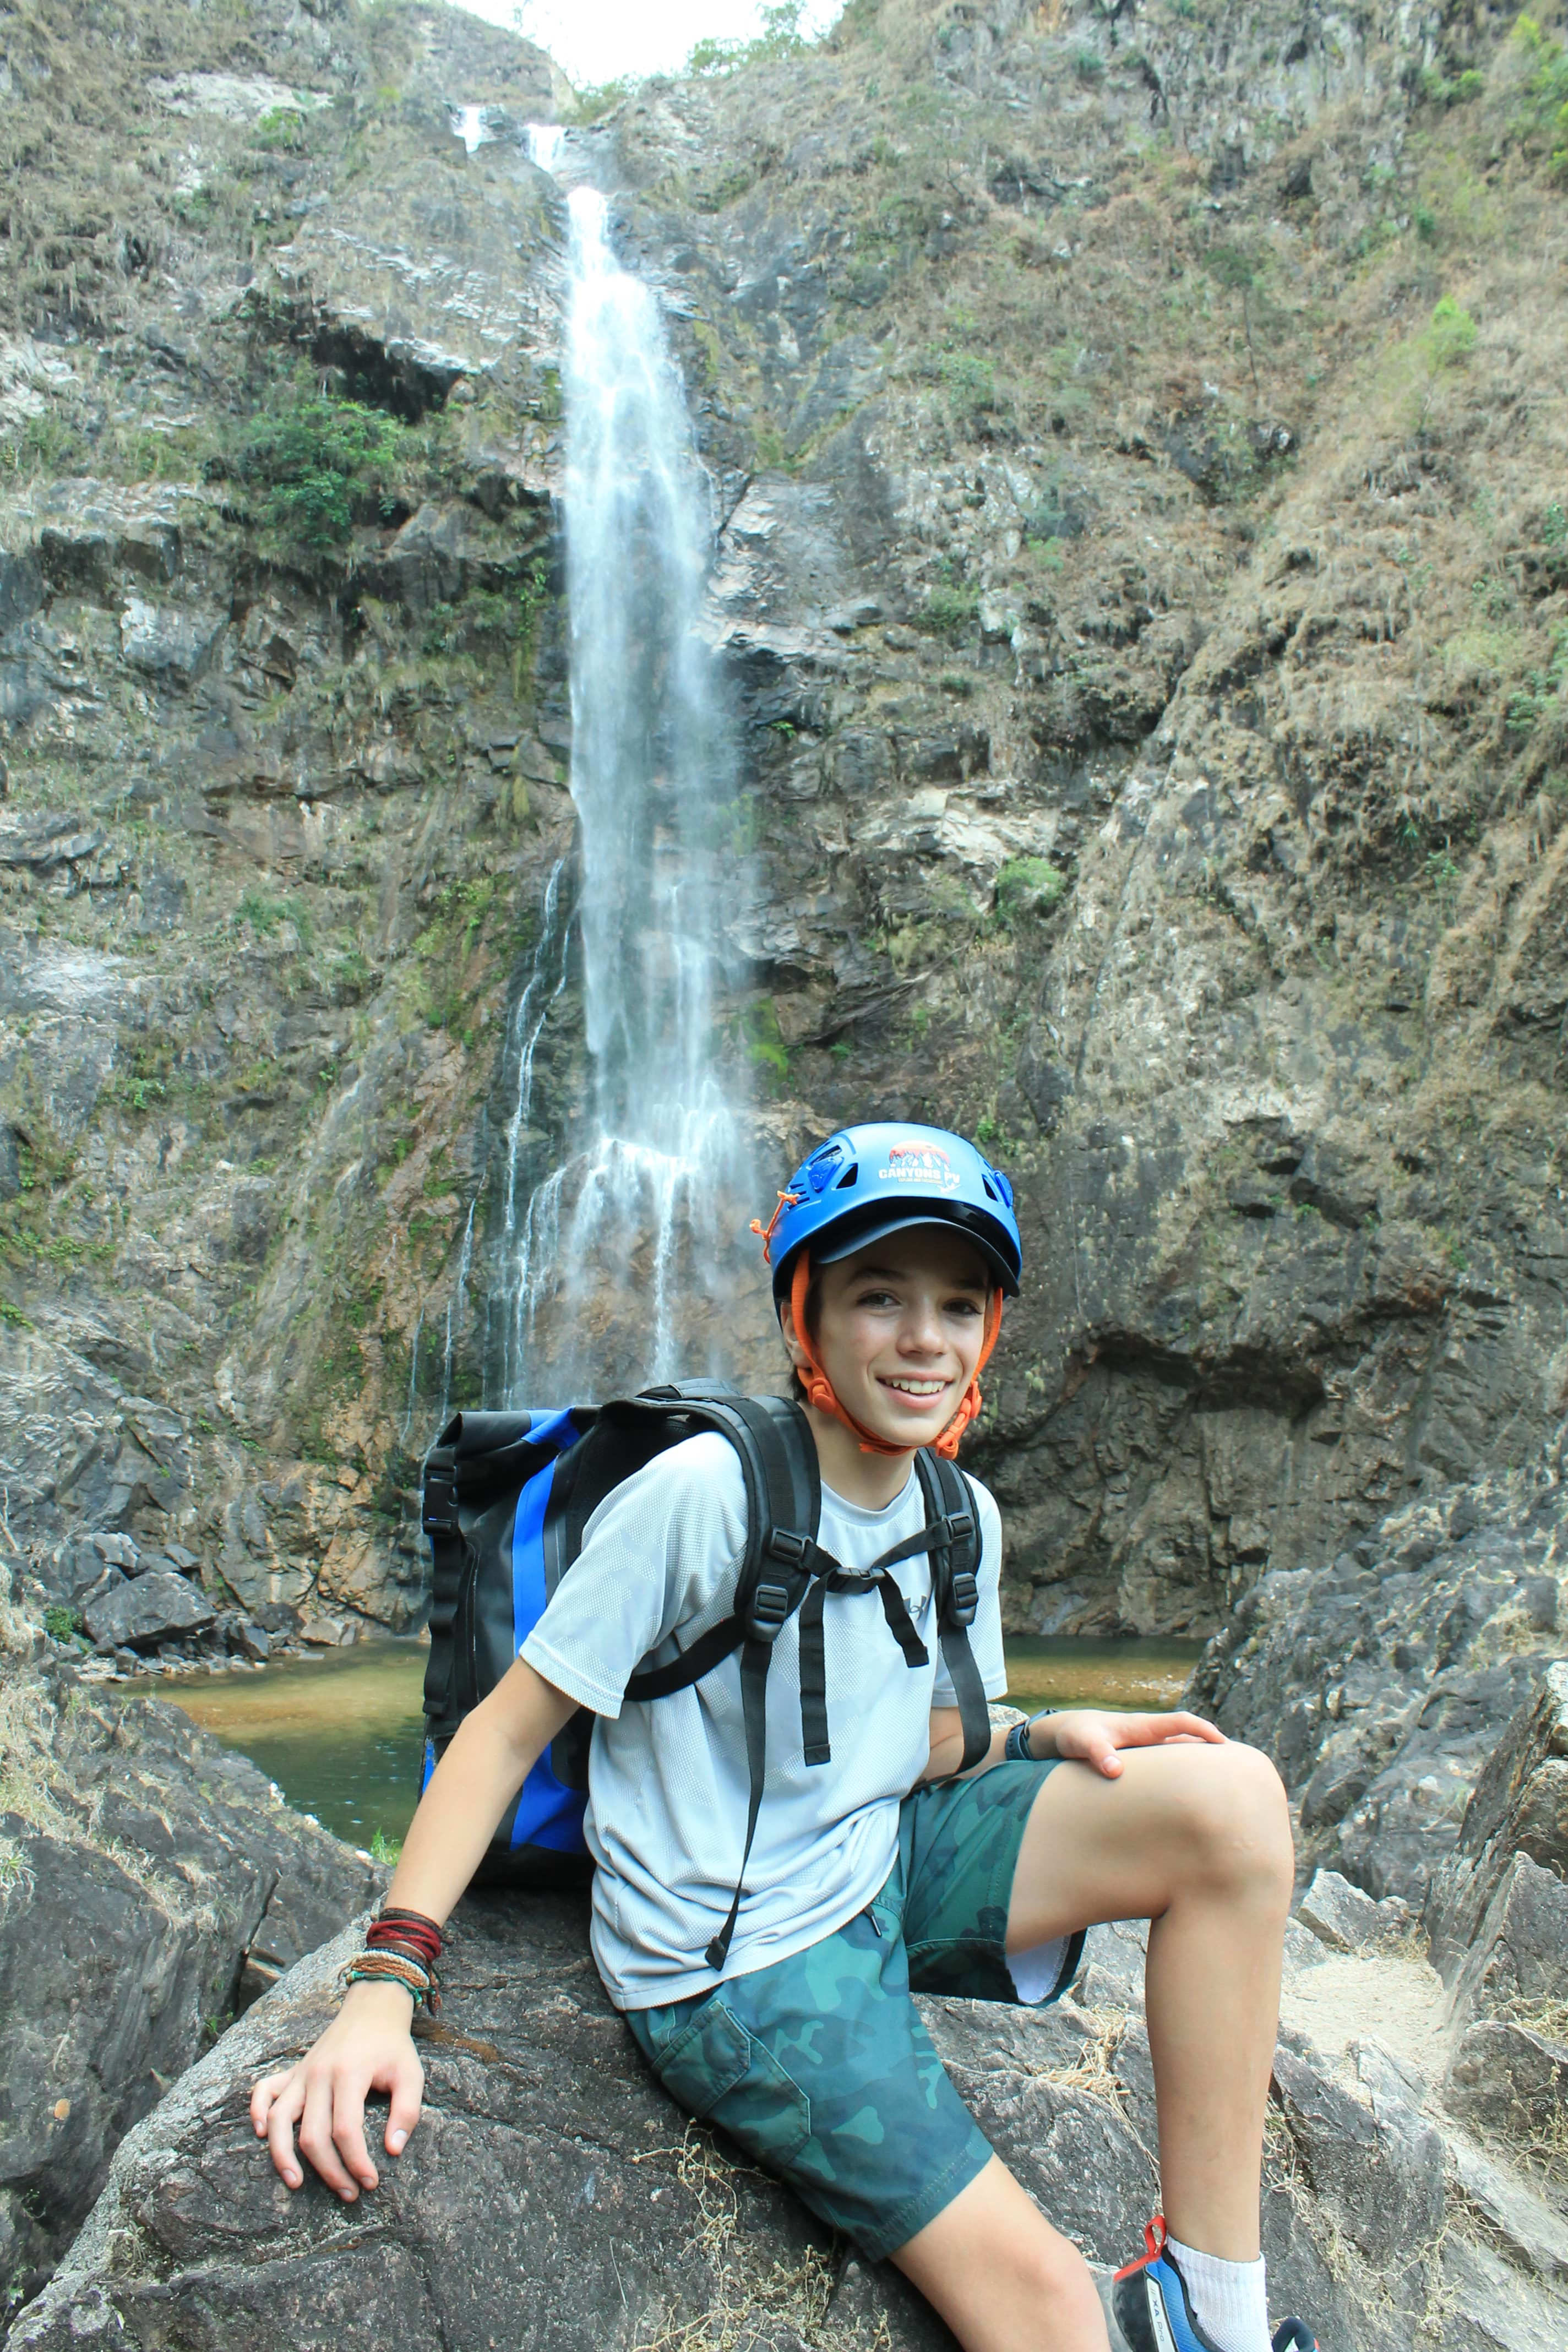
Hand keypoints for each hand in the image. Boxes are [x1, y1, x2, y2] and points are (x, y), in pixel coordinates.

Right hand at [250, 1979, 424, 2199]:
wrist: (373, 2008)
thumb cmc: (393, 2046)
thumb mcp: (412, 2074)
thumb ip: (407, 2111)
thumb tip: (393, 2151)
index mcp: (349, 2074)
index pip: (346, 2130)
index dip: (356, 2162)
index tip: (370, 2182)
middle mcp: (319, 2074)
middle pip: (313, 2135)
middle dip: (330, 2171)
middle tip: (349, 2192)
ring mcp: (302, 2072)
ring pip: (279, 2119)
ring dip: (283, 2155)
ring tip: (296, 2183)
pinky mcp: (293, 2071)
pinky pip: (264, 2090)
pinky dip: (257, 2111)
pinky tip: (261, 2135)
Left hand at [1034, 1709, 1223, 1778]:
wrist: (1064, 1732)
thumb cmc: (1075, 1735)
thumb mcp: (1083, 1743)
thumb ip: (1099, 1754)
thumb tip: (1116, 1771)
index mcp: (1143, 1726)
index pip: (1181, 1723)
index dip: (1204, 1731)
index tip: (1224, 1745)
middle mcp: (1149, 1734)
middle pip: (1188, 1738)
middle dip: (1211, 1748)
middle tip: (1238, 1769)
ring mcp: (1146, 1746)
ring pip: (1180, 1751)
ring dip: (1198, 1762)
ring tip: (1222, 1786)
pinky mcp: (1140, 1759)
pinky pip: (1168, 1763)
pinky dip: (1182, 1772)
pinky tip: (1188, 1793)